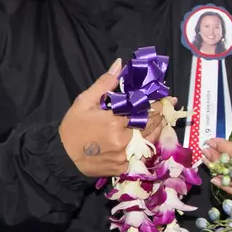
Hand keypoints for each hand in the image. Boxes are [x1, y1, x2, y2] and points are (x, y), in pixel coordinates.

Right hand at [58, 61, 167, 178]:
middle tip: (169, 104)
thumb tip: (119, 65)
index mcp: (115, 121)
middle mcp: (124, 139)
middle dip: (161, 113)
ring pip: (151, 139)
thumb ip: (104, 84)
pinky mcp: (124, 166)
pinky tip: (152, 136)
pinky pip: (144, 155)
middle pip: (151, 124)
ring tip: (163, 118)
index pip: (144, 109)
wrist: (62, 158)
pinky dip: (150, 144)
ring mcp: (126, 155)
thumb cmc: (73, 128)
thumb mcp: (84, 102)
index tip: (164, 96)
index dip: (156, 102)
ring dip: (159, 128)